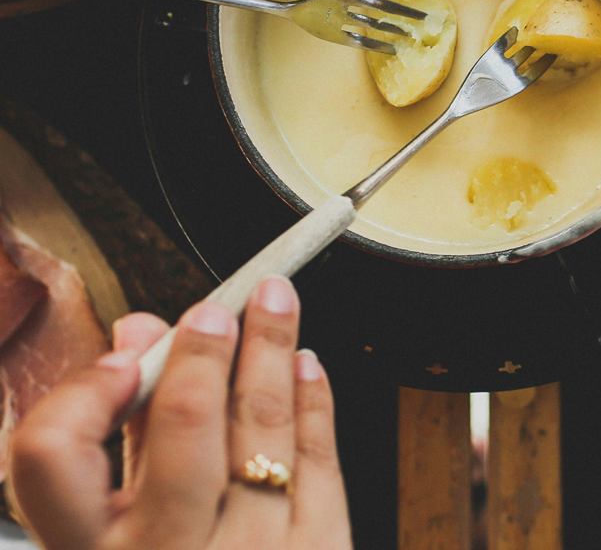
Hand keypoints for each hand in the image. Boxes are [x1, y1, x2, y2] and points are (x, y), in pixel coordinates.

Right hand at [10, 276, 352, 549]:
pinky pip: (322, 459)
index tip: (122, 355)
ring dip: (272, 350)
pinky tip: (307, 363)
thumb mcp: (114, 536)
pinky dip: (315, 401)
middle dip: (205, 351)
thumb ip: (123, 436)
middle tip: (218, 306)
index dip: (83, 394)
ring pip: (265, 428)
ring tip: (277, 300)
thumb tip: (138, 334)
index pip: (50, 457)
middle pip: (183, 427)